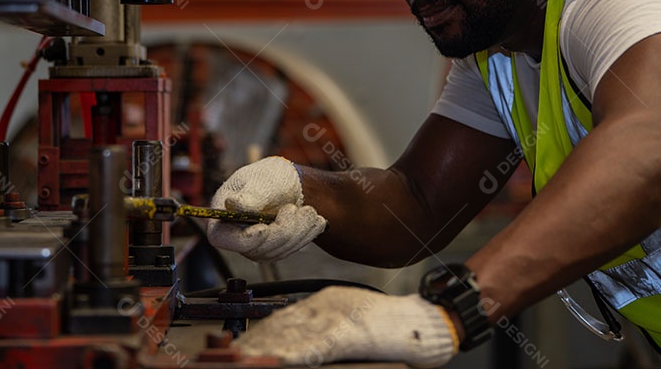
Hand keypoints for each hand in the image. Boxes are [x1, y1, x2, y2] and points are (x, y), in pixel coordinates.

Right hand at [207, 156, 326, 261]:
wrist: (289, 183)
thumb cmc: (269, 177)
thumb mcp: (261, 180)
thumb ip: (249, 195)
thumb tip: (232, 204)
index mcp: (222, 216)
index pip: (222, 238)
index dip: (243, 238)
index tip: (264, 228)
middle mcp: (235, 235)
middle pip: (256, 249)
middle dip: (282, 231)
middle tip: (297, 210)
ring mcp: (255, 246)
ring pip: (277, 251)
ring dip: (298, 232)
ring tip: (310, 211)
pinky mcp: (273, 250)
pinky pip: (290, 250)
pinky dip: (305, 235)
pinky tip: (315, 220)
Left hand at [235, 287, 457, 367]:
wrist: (423, 323)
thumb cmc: (391, 328)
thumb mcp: (349, 322)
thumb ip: (322, 329)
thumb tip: (292, 345)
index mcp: (325, 302)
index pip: (283, 318)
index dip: (260, 333)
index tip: (243, 346)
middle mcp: (326, 306)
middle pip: (282, 325)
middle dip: (257, 342)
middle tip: (237, 354)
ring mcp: (338, 317)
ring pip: (293, 334)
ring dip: (268, 349)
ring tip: (248, 358)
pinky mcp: (351, 332)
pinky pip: (318, 344)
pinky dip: (296, 352)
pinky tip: (281, 359)